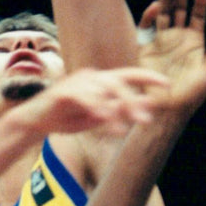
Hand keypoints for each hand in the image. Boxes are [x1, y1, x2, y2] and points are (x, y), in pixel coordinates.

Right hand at [32, 66, 168, 136]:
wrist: (38, 122)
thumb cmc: (70, 117)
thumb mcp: (102, 116)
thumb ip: (124, 110)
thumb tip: (150, 103)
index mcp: (103, 81)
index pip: (130, 75)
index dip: (149, 77)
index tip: (168, 85)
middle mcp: (92, 77)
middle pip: (119, 83)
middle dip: (133, 102)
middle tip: (146, 122)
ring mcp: (77, 82)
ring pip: (103, 91)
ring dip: (116, 112)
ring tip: (121, 131)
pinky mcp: (64, 91)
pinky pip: (85, 98)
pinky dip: (96, 109)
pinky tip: (104, 120)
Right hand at [137, 0, 205, 113]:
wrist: (169, 109)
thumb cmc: (192, 95)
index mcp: (194, 41)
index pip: (197, 15)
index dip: (199, 2)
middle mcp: (177, 37)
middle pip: (179, 8)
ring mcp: (161, 40)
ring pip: (163, 13)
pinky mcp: (145, 46)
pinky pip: (146, 27)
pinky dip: (150, 15)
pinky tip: (157, 7)